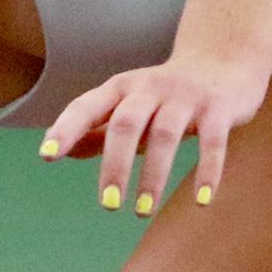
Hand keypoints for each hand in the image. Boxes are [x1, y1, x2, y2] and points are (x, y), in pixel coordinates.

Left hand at [37, 55, 269, 215]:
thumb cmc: (165, 95)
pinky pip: (213, 142)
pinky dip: (207, 171)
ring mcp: (186, 97)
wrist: (224, 60)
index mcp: (121, 87)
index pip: (86, 106)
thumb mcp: (128, 106)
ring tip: (142, 211)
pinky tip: (200, 200)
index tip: (46, 155)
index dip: (66, 129)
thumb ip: (96, 130)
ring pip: (165, 135)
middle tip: (107, 204)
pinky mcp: (219, 108)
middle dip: (114, 165)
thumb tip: (59, 153)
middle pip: (125, 124)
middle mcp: (150, 88)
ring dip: (153, 177)